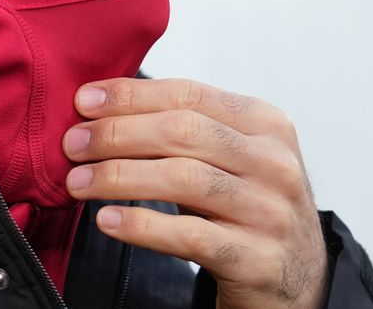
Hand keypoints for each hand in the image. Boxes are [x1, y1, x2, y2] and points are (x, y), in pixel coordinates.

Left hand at [63, 77, 327, 308]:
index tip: (84, 101)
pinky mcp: (257, 259)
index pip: (189, 94)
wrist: (300, 279)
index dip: (132, 95)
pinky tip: (108, 220)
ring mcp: (269, 211)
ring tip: (78, 182)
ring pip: (183, 179)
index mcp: (266, 123)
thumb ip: (187, 128)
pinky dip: (141, 225)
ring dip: (119, 176)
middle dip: (117, 133)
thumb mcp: (234, 156)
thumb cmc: (250, 207)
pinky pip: (189, 235)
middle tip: (72, 144)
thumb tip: (103, 106)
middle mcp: (273, 162)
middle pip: (182, 132)